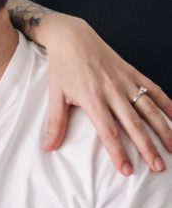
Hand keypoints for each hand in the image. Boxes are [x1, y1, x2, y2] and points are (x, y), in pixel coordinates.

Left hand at [39, 15, 171, 173]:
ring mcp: (125, 82)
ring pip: (149, 109)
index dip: (118, 152)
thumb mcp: (56, 95)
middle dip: (147, 148)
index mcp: (93, 99)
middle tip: (158, 167)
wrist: (72, 37)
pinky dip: (167, 104)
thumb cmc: (63, 67)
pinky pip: (154, 90)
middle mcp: (112, 92)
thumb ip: (55, 123)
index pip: (109, 132)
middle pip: (134, 125)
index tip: (127, 170)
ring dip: (163, 130)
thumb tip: (47, 147)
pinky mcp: (133, 73)